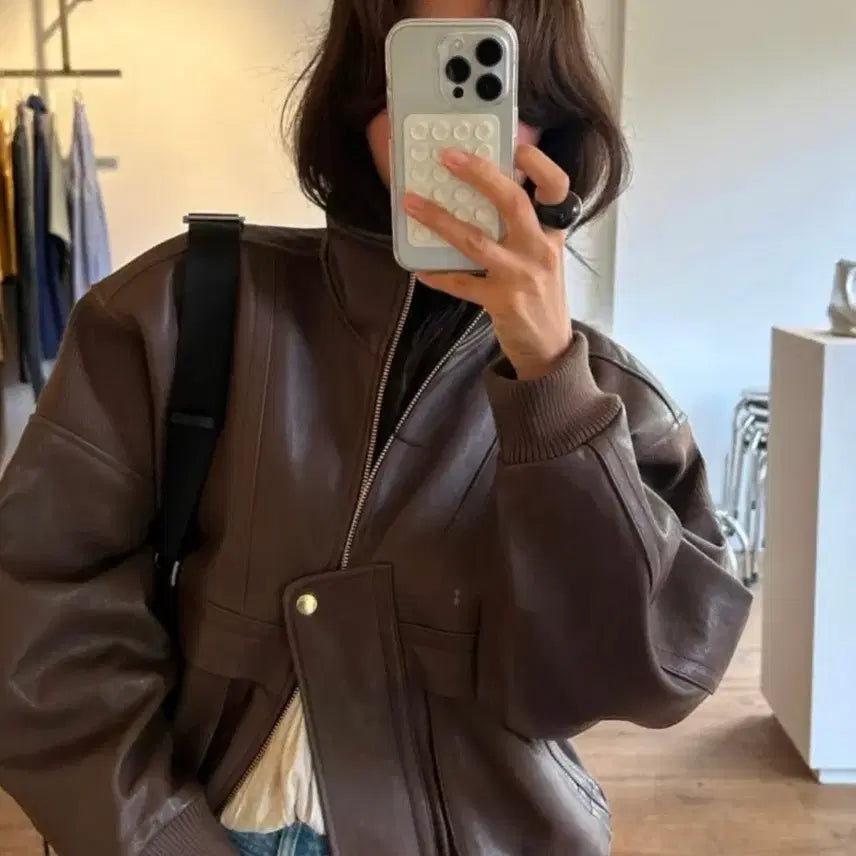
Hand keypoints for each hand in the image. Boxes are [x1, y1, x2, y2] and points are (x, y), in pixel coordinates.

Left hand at [403, 144, 572, 380]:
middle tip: (447, 157)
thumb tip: (482, 196)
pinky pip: (461, 283)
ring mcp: (521, 276)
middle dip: (479, 174)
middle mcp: (539, 250)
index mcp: (552, 234)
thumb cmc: (541, 296)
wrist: (549, 347)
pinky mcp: (501, 302)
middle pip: (512, 202)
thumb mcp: (544, 257)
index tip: (515, 144)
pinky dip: (438, 275)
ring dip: (439, 220)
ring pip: (476, 240)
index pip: (556, 189)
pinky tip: (419, 268)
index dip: (538, 163)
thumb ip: (524, 229)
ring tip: (411, 204)